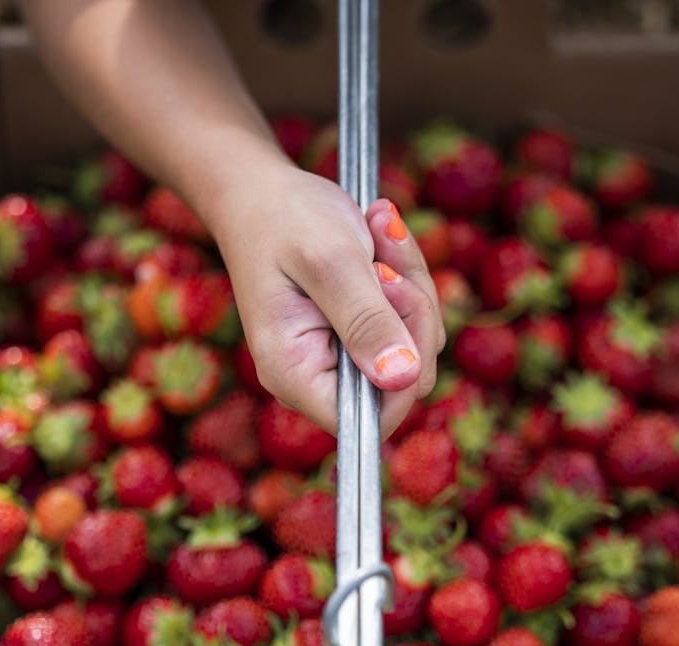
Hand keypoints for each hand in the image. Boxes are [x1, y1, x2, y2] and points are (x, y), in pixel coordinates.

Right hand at [208, 160, 443, 437]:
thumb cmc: (284, 220)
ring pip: (415, 346)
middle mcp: (314, 377)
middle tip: (384, 257)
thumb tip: (401, 377)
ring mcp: (338, 357)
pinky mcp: (358, 335)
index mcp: (294, 374)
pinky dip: (406, 275)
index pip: (367, 422)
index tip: (399, 303)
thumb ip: (366, 321)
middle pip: (403, 382)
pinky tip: (379, 237)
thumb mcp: (331, 263)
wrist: (263, 190)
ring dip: (411, 283)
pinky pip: (410, 321)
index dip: (403, 377)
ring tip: (377, 233)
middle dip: (411, 312)